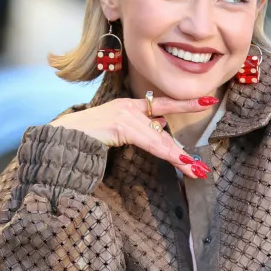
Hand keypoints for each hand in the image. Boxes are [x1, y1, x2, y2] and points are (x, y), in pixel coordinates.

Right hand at [49, 95, 217, 178]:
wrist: (62, 136)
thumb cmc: (84, 136)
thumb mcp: (113, 129)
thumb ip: (134, 130)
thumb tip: (157, 131)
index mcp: (128, 105)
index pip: (163, 104)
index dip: (186, 103)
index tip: (207, 100)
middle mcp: (129, 107)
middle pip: (164, 130)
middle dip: (182, 150)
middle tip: (200, 165)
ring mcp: (125, 115)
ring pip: (160, 140)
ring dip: (179, 158)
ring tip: (195, 170)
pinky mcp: (121, 125)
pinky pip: (150, 143)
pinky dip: (167, 154)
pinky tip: (180, 162)